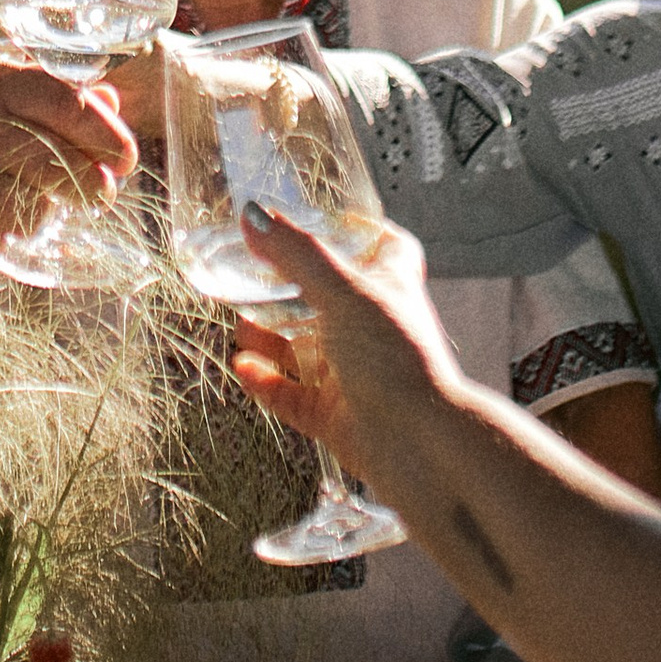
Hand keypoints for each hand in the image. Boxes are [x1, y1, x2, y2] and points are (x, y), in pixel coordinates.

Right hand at [0, 55, 136, 266]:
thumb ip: (42, 93)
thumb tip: (110, 103)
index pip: (61, 101)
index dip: (103, 132)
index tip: (125, 157)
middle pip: (53, 161)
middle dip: (87, 185)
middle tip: (97, 194)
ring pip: (27, 208)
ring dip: (37, 214)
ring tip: (22, 204)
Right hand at [228, 207, 463, 484]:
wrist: (420, 446)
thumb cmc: (398, 361)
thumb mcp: (345, 294)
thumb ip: (297, 255)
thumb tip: (253, 216)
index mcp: (388, 289)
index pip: (383, 248)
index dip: (356, 233)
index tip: (322, 221)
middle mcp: (370, 329)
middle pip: (324, 299)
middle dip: (285, 290)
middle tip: (248, 277)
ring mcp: (352, 374)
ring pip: (302, 348)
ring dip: (268, 337)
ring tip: (240, 324)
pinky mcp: (333, 416)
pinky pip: (290, 394)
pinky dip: (265, 381)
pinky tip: (244, 366)